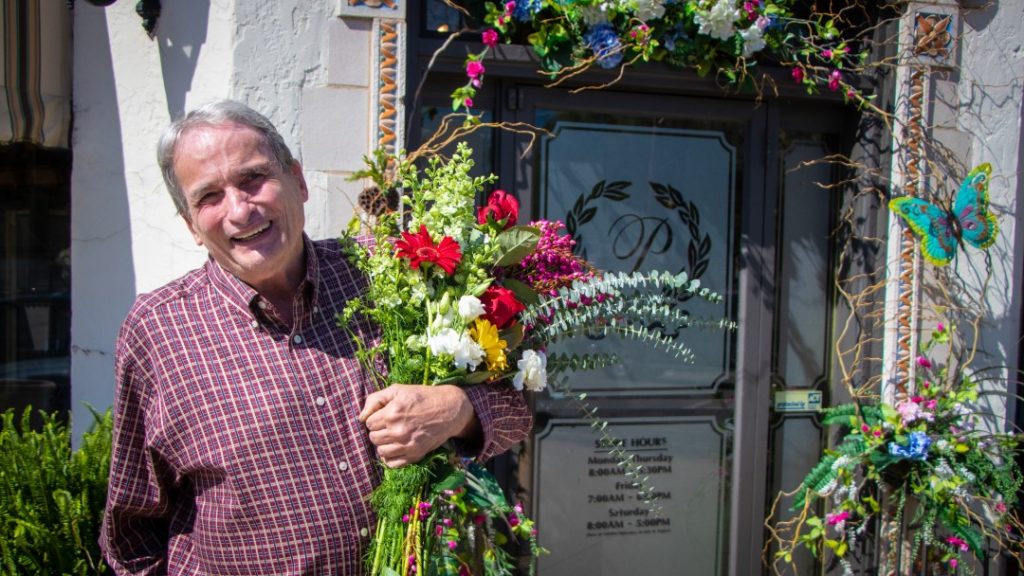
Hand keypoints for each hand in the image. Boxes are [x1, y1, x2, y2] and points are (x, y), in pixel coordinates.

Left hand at [359, 384, 479, 467]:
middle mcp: (398, 431)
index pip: (368, 423)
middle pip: (373, 438)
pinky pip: (392, 463)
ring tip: (393, 435)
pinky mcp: (415, 455)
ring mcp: (407, 445)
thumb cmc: (422, 397)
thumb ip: (375, 400)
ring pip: (380, 451)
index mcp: (392, 413)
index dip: (375, 418)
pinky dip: (391, 457)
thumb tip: (361, 417)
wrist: (449, 409)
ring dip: (383, 444)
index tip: (385, 415)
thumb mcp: (398, 390)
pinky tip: (397, 447)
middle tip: (389, 425)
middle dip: (378, 431)